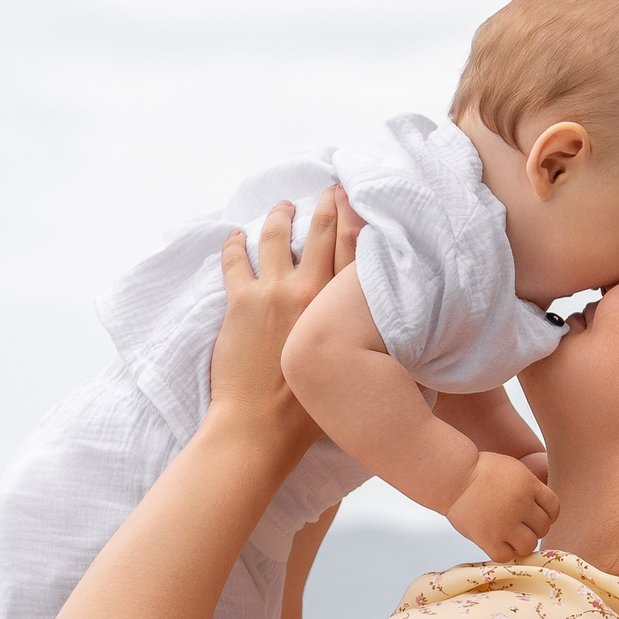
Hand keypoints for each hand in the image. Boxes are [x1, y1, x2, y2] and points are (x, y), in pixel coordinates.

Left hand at [210, 187, 355, 454]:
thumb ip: (366, 344)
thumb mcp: (354, 371)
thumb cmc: (309, 413)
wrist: (262, 427)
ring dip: (280, 217)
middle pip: (323, 234)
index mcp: (342, 311)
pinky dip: (234, 244)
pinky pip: (235, 259)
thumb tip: (383, 335)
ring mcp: (275, 293)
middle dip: (328, 206)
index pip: (356, 252)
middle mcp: (312, 293)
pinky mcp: (241, 302)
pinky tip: (235, 236)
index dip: (357, 219)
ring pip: (277, 237)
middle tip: (329, 192)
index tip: (357, 200)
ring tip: (282, 208)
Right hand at [446, 450, 559, 559]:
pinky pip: (506, 556)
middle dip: (533, 529)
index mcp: (528, 484)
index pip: (554, 508)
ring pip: (529, 545)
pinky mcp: (487, 538)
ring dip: (521, 543)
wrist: (451, 476)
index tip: (534, 516)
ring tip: (509, 537)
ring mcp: (504, 523)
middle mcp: (520, 504)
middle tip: (519, 526)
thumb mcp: (512, 468)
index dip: (547, 514)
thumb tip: (544, 506)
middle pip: (543, 528)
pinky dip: (503, 552)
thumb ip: (530, 486)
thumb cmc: (478, 470)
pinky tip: (496, 543)